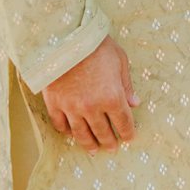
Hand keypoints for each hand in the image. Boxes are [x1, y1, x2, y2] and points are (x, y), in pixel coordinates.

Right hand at [43, 36, 135, 151]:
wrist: (65, 39)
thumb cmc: (97, 47)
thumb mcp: (120, 61)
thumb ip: (126, 85)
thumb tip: (135, 103)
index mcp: (112, 97)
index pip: (122, 122)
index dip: (127, 133)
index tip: (129, 138)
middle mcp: (92, 107)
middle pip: (102, 132)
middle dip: (109, 142)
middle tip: (112, 149)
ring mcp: (71, 108)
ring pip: (81, 134)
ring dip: (88, 144)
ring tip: (93, 151)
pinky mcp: (54, 104)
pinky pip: (60, 124)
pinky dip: (66, 131)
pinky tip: (71, 134)